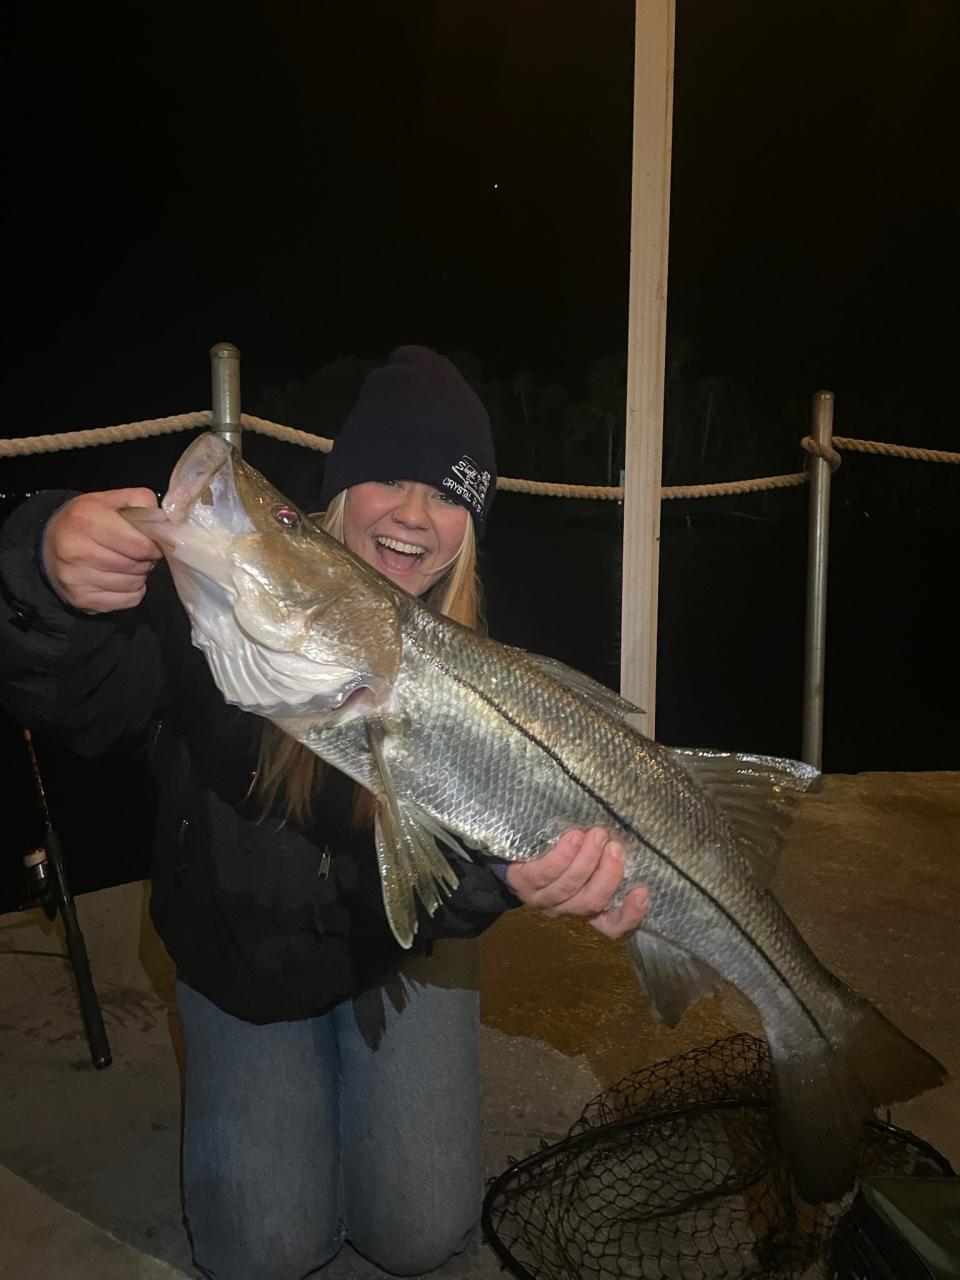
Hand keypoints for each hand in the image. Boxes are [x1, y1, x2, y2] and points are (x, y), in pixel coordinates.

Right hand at [42, 489, 161, 612]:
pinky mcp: (82, 601)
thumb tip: (164, 524)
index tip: (152, 542)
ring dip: (139, 575)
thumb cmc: (86, 520)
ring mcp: (77, 580)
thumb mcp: (109, 500)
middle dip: (146, 559)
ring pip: (134, 584)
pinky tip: (120, 578)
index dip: (153, 545)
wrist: (49, 546)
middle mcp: (77, 551)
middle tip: (139, 552)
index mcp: (86, 520)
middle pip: (137, 565)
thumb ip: (141, 502)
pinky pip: (128, 601)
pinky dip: (132, 591)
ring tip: (128, 563)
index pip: (140, 545)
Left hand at [506, 827, 649, 939]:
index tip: (643, 890)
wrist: (508, 854)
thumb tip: (629, 840)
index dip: (630, 915)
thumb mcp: (583, 860)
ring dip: (586, 860)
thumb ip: (603, 859)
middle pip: (593, 902)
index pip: (612, 925)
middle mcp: (566, 908)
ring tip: (597, 834)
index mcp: (585, 908)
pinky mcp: (523, 882)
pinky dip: (563, 855)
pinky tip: (573, 836)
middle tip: (615, 847)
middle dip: (608, 874)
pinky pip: (546, 872)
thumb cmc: (556, 853)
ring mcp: (543, 898)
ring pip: (570, 886)